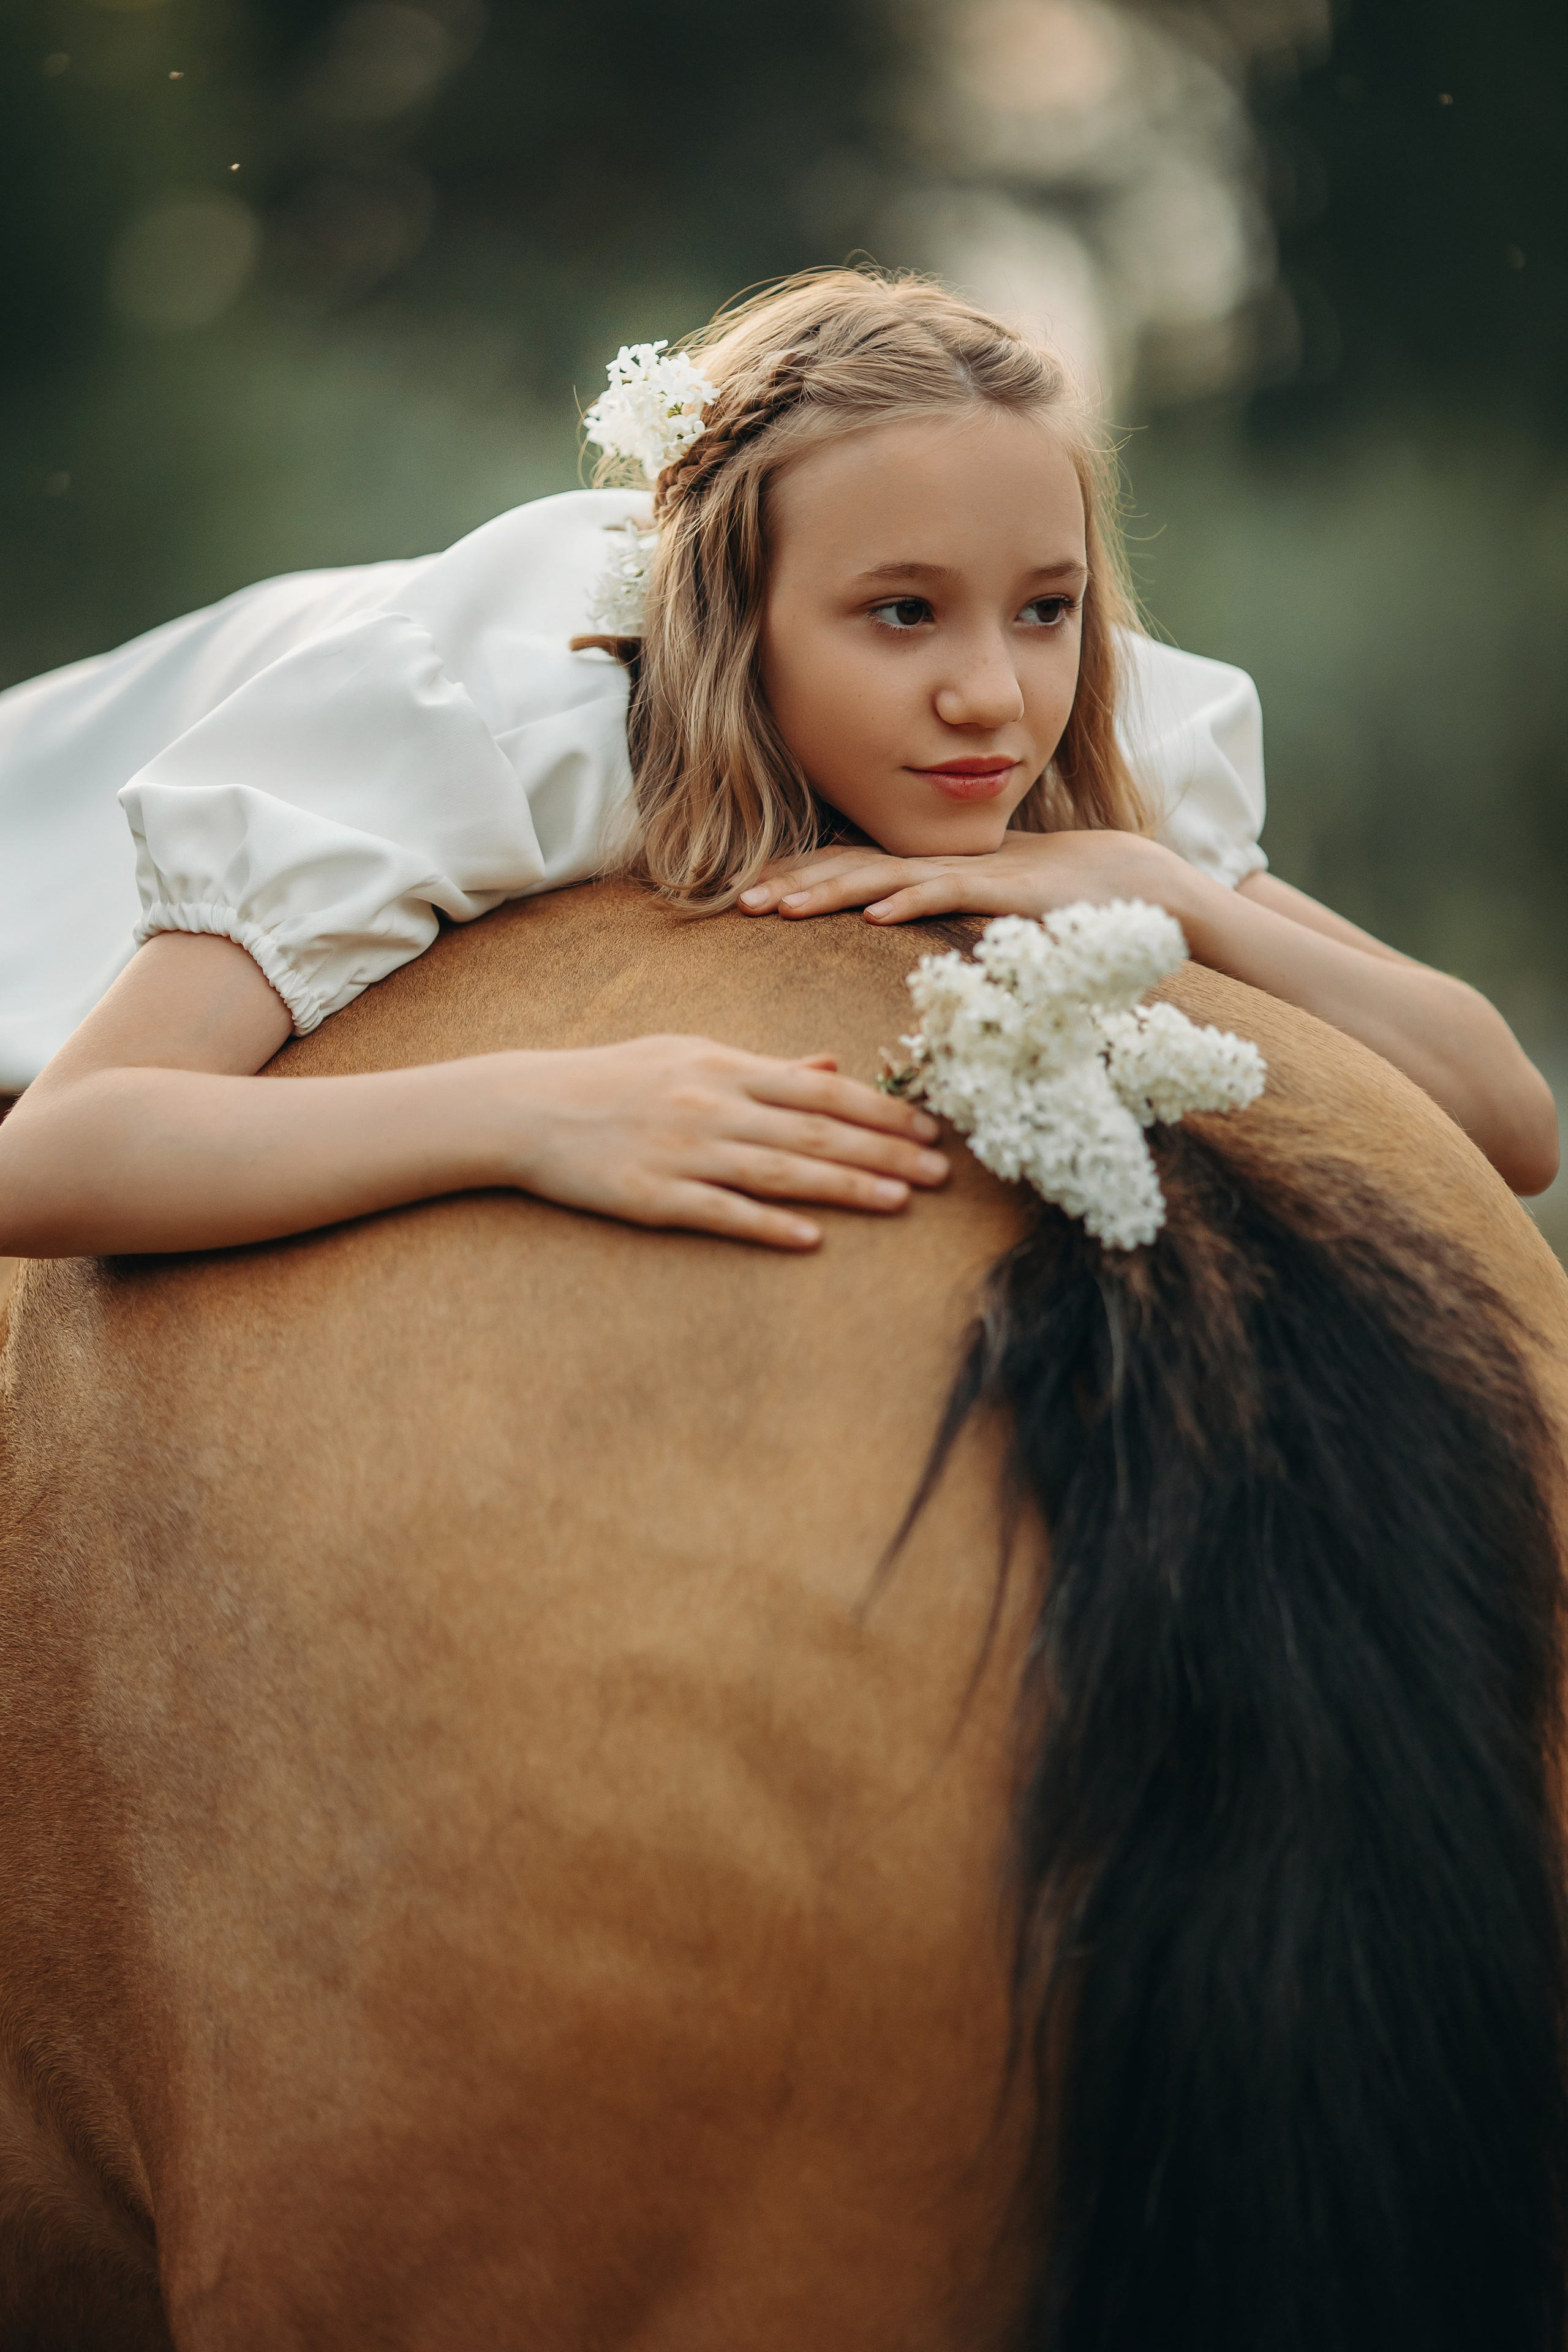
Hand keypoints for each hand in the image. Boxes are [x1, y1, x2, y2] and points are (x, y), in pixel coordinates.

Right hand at [488, 1035, 949, 1251]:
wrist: (530, 1108)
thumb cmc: (617, 1079)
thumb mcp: (691, 1054)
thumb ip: (766, 1066)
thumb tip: (832, 1066)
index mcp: (725, 1066)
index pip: (821, 1089)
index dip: (880, 1109)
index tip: (928, 1128)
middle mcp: (712, 1105)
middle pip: (814, 1130)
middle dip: (883, 1151)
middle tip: (939, 1172)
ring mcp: (684, 1152)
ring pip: (780, 1171)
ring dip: (845, 1186)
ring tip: (899, 1200)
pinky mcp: (654, 1196)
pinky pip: (721, 1213)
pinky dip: (768, 1225)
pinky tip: (811, 1238)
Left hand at [738, 829, 1196, 926]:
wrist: (1130, 881)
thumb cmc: (1054, 907)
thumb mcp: (980, 921)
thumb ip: (940, 928)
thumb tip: (899, 944)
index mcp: (927, 872)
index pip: (848, 869)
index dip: (800, 880)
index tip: (749, 899)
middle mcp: (937, 865)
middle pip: (849, 867)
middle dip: (793, 883)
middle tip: (739, 903)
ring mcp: (967, 871)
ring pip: (884, 876)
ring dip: (830, 890)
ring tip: (783, 907)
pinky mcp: (1001, 887)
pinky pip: (946, 890)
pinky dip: (909, 898)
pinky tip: (875, 911)